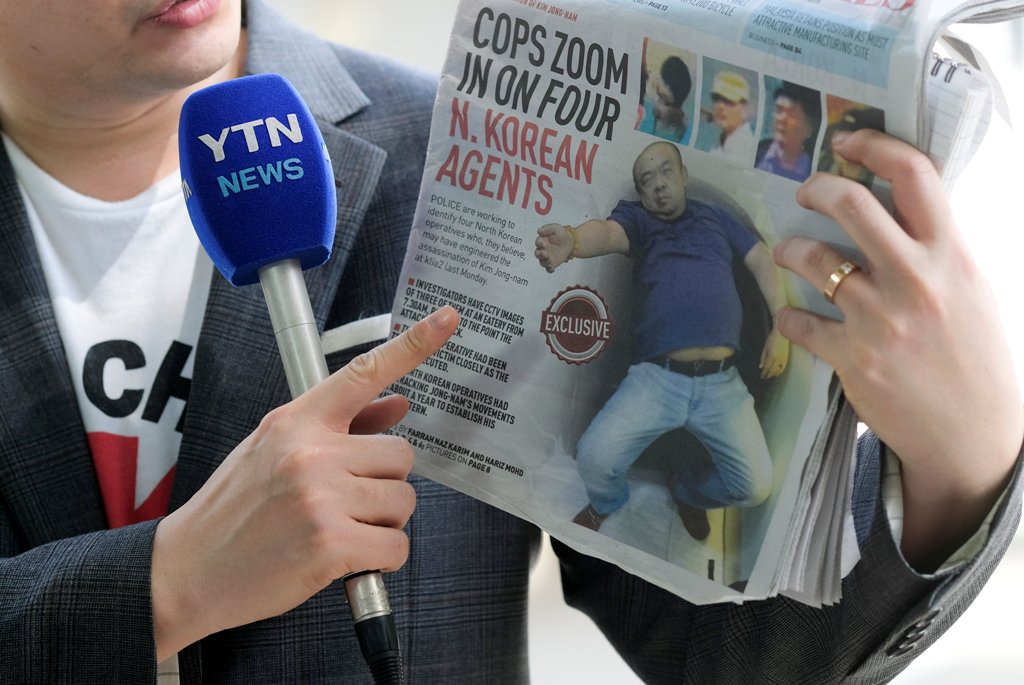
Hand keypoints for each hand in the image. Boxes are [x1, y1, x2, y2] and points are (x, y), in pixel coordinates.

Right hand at [152, 306, 459, 658]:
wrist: (186, 569)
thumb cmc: (232, 510)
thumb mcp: (275, 450)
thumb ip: (340, 426)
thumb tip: (397, 405)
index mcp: (296, 421)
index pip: (364, 372)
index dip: (413, 345)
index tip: (447, 320)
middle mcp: (311, 452)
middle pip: (401, 455)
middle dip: (384, 483)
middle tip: (348, 503)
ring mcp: (321, 497)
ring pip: (404, 500)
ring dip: (383, 521)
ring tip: (339, 529)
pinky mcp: (330, 545)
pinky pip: (396, 545)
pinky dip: (382, 558)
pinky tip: (348, 559)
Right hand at [535, 223, 573, 271]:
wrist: (571, 242)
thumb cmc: (561, 234)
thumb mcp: (556, 228)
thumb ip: (547, 228)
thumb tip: (539, 231)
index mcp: (542, 241)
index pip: (538, 243)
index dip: (540, 243)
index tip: (544, 242)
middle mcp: (543, 250)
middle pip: (538, 254)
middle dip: (540, 254)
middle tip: (545, 253)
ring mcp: (547, 257)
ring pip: (542, 262)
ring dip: (545, 262)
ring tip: (550, 260)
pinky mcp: (552, 263)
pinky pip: (548, 269)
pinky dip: (549, 270)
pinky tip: (552, 268)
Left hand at [759, 327, 789, 378]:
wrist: (782, 334)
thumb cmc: (772, 339)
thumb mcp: (765, 348)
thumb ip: (763, 358)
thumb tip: (760, 366)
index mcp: (771, 357)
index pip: (767, 368)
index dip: (764, 373)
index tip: (762, 376)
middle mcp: (778, 359)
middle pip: (773, 370)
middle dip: (768, 375)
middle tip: (765, 378)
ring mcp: (783, 359)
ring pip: (779, 370)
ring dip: (774, 374)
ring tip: (770, 376)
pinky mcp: (787, 357)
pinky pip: (783, 367)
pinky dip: (780, 371)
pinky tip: (777, 373)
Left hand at [773, 130, 1022, 568]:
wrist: (974, 434)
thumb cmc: (975, 356)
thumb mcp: (972, 289)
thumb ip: (935, 248)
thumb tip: (896, 207)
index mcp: (952, 255)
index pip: (915, 175)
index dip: (874, 145)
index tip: (848, 140)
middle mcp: (915, 279)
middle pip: (851, 204)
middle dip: (817, 186)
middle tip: (804, 189)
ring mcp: (880, 318)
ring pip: (813, 259)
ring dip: (790, 250)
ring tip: (786, 253)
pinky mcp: (852, 357)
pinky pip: (799, 324)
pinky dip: (787, 319)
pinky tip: (788, 318)